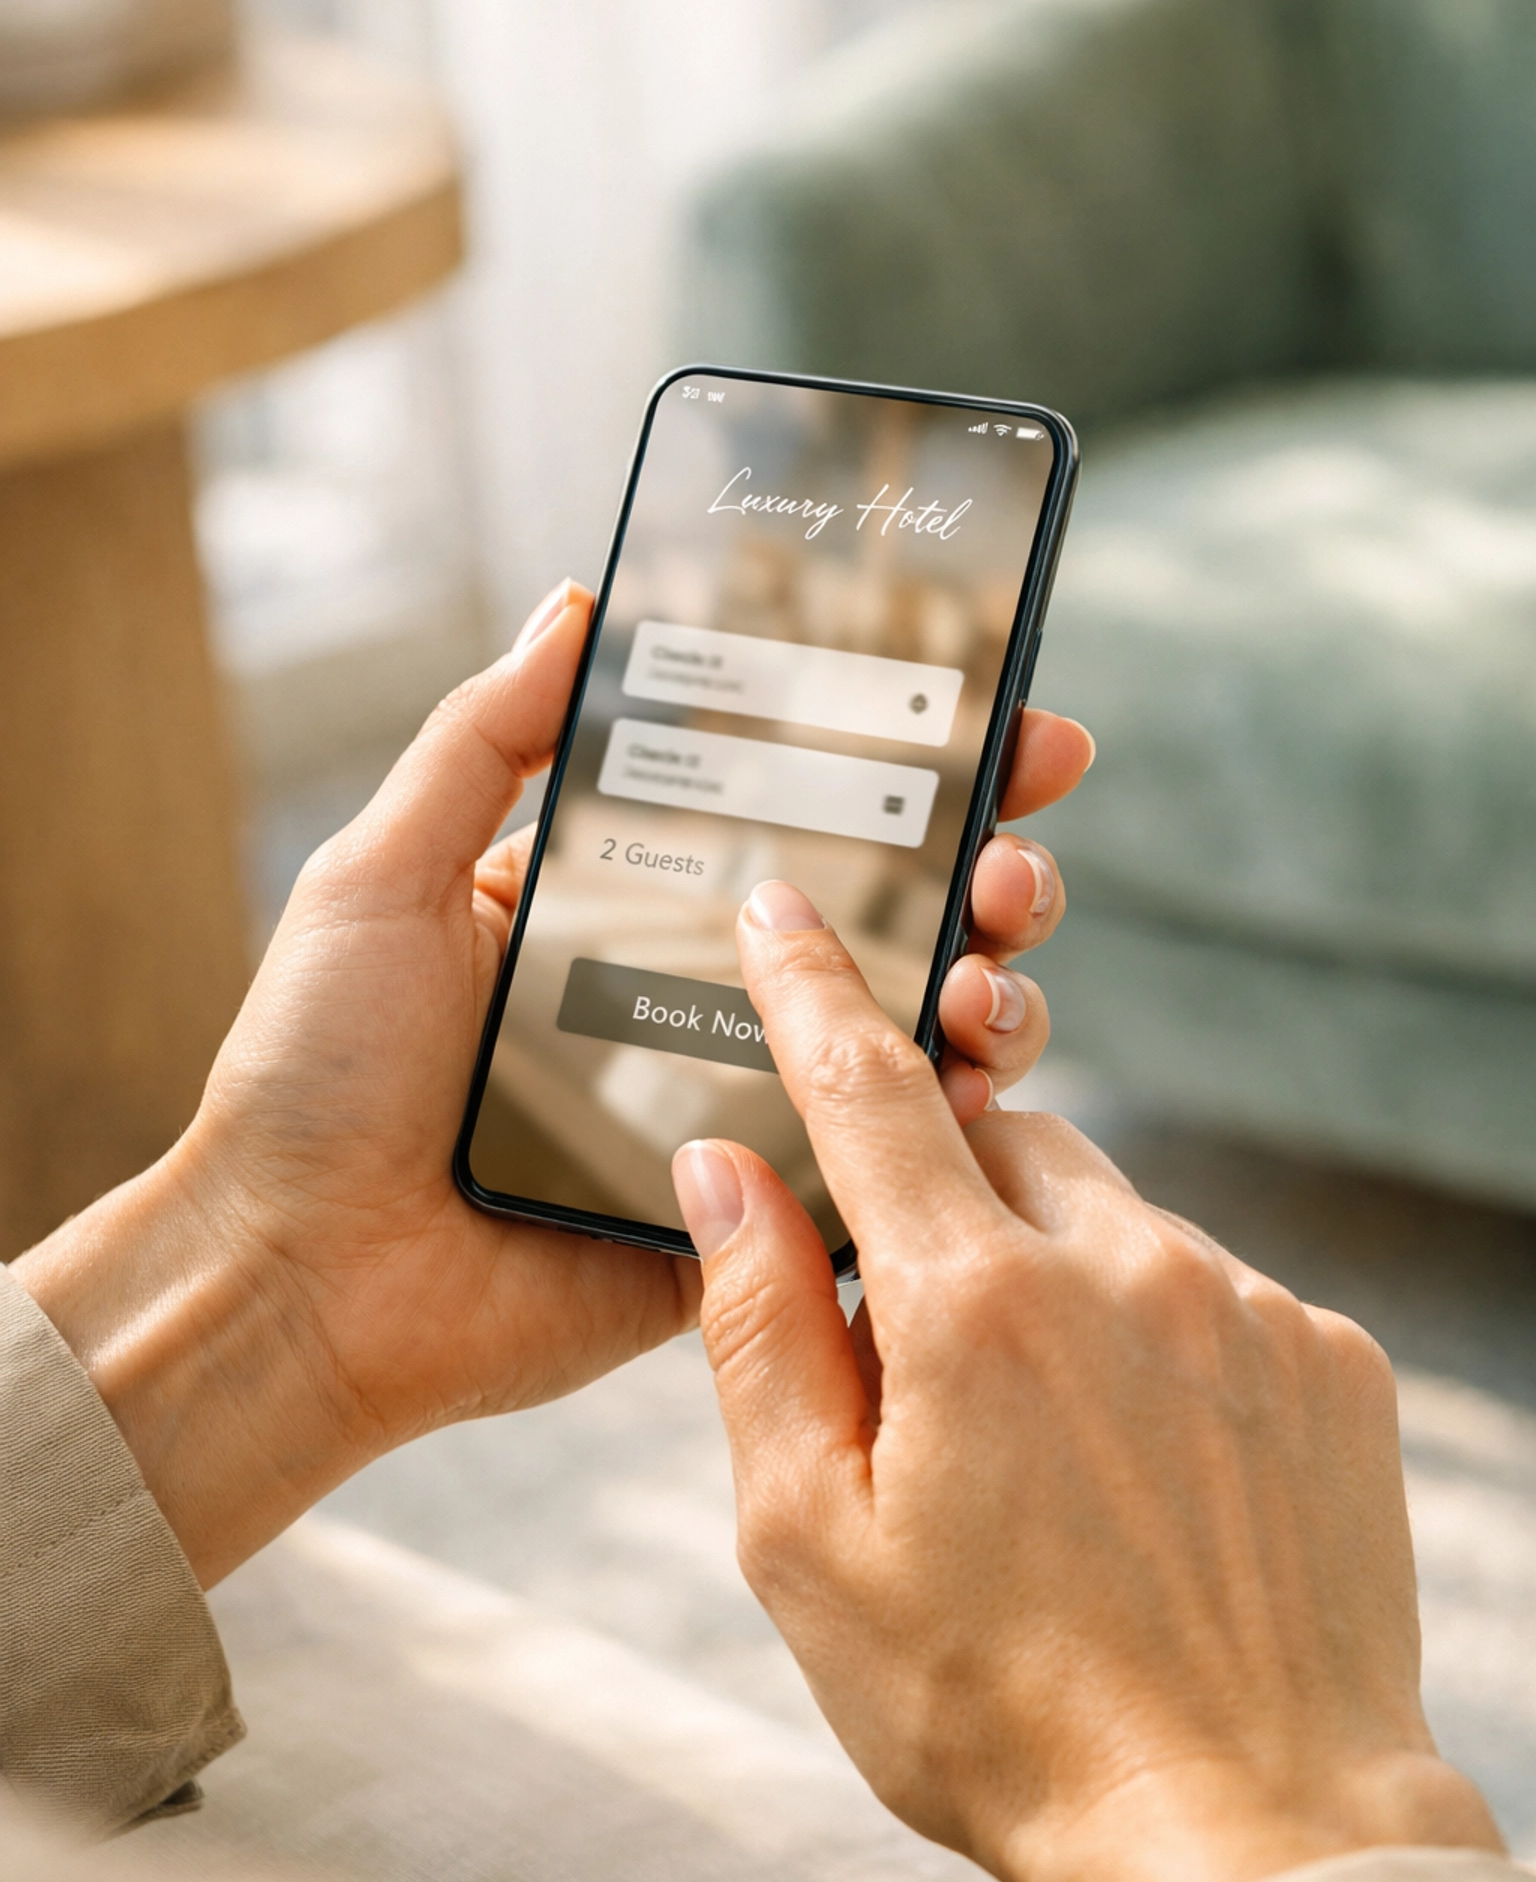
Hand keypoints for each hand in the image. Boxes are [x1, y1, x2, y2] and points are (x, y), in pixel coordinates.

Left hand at [13, 580, 1089, 1588]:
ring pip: (906, 1038)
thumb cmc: (315, 1073)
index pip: (795, 815)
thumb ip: (484, 739)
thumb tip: (575, 605)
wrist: (294, 1276)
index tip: (1001, 719)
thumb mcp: (385, 872)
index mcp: (624, 906)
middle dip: (988, 868)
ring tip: (994, 958)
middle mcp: (695, 1000)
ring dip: (990, 985)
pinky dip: (944, 1122)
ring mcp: (735, 1112)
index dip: (907, 766)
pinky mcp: (748, 1219)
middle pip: (887, 920)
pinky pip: (875, 1168)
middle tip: (1020, 845)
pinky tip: (970, 1075)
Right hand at [672, 890, 1502, 1881]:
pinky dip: (1153, 1329)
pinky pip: (1209, 1286)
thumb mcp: (810, 1541)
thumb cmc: (997, 1711)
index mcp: (974, 1306)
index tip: (783, 906)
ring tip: (1043, 1439)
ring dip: (1052, 1267)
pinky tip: (1141, 1463)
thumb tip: (721, 1171)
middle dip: (940, 1181)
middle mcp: (1124, 1268)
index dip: (812, 988)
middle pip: (1001, 1139)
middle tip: (914, 1319)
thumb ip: (759, 1328)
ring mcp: (1245, 1308)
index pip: (870, 1089)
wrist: (1246, 1830)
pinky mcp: (1330, 1359)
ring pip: (1110, 1213)